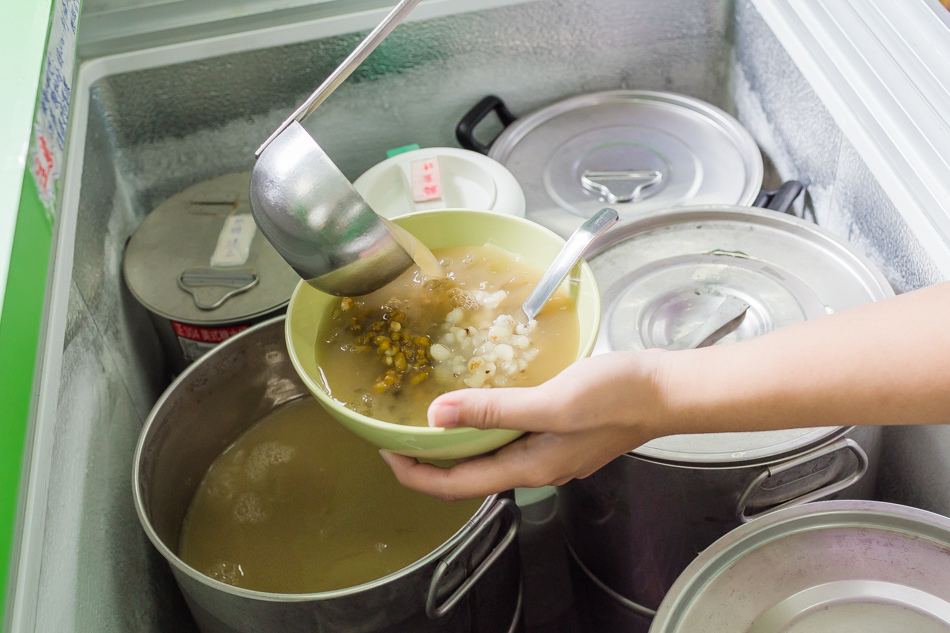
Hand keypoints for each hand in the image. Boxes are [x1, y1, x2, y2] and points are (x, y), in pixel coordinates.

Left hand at [380, 350, 667, 500]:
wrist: (667, 391)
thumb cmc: (616, 398)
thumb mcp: (550, 401)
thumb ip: (494, 410)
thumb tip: (437, 415)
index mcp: (529, 467)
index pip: (457, 485)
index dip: (417, 474)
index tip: (386, 453)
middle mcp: (537, 468)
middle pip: (470, 475)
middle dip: (431, 461)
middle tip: (401, 435)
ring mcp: (552, 453)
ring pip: (491, 456)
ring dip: (458, 443)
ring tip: (432, 417)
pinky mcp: (562, 434)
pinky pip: (512, 438)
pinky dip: (486, 426)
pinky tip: (483, 401)